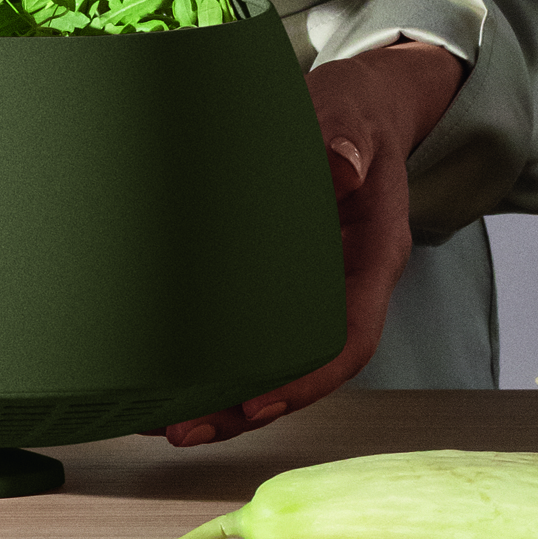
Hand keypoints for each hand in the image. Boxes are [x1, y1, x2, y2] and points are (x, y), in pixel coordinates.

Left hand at [165, 40, 468, 443]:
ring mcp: (317, 291)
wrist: (361, 111)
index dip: (308, 378)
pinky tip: (168, 380)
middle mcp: (347, 287)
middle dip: (248, 408)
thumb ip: (349, 142)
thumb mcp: (355, 117)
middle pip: (305, 369)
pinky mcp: (285, 285)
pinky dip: (217, 364)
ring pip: (278, 363)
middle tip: (185, 427)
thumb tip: (341, 166)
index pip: (351, 337)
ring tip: (163, 422)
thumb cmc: (357, 117)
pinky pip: (257, 335)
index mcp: (374, 258)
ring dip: (225, 400)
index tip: (260, 402)